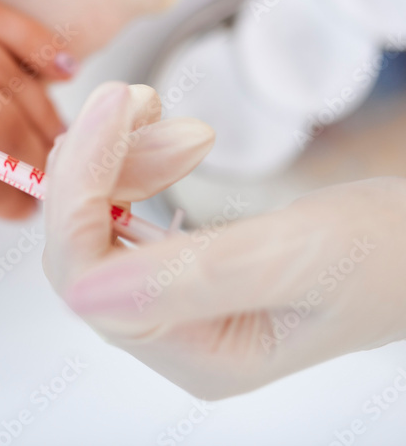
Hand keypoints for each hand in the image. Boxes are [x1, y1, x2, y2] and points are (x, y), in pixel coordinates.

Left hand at [44, 82, 405, 398]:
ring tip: (159, 109)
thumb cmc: (384, 258)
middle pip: (81, 246)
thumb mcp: (293, 259)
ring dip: (114, 154)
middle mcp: (169, 334)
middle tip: (137, 101)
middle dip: (97, 163)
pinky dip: (126, 159)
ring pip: (94, 220)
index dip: (78, 190)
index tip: (110, 111)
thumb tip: (85, 294)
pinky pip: (116, 209)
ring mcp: (167, 300)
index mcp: (196, 352)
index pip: (86, 277)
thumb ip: (194, 276)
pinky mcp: (173, 264)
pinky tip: (159, 131)